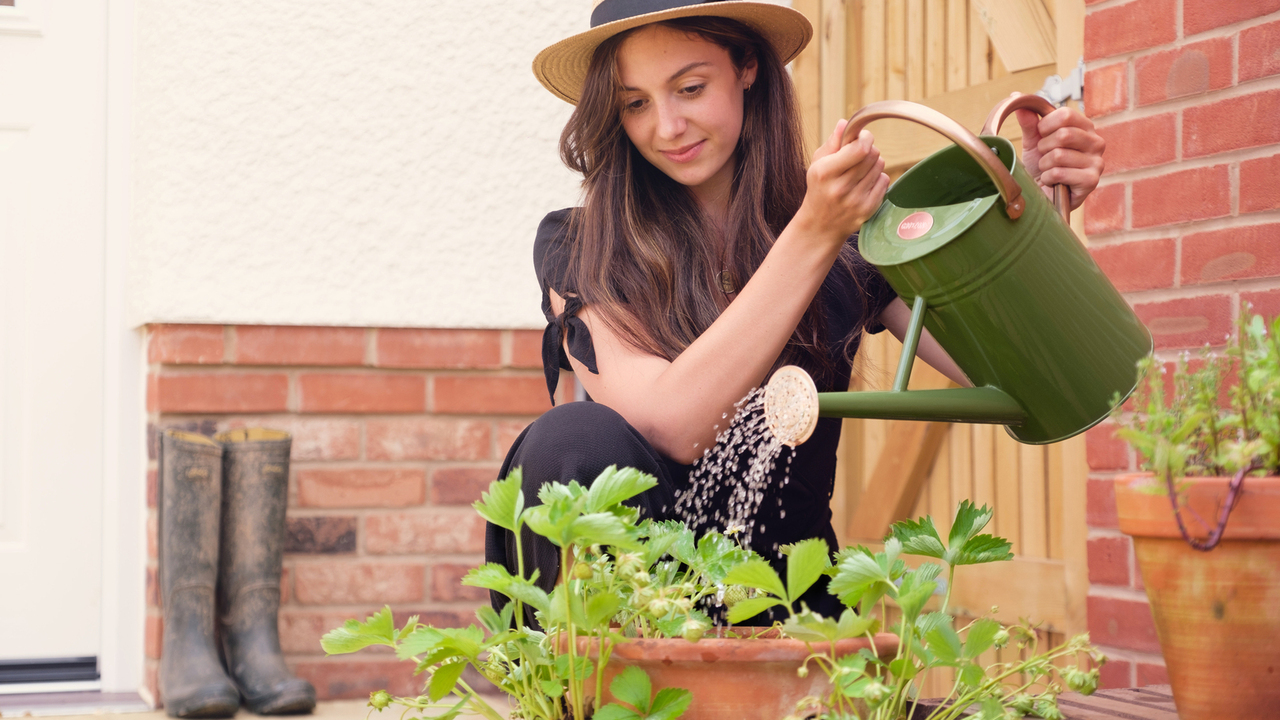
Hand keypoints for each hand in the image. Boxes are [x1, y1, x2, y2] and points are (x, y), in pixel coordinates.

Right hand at [796, 119, 890, 241]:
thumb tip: (845, 123)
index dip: (865, 138)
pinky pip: (884, 181)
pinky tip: (865, 183)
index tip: (861, 138)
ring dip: (874, 164)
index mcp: (825, 172)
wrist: (820, 225)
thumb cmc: (819, 188)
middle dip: (869, 149)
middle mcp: (840, 188)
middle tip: (860, 155)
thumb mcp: (817, 164)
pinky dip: (878, 178)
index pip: (859, 148)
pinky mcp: (867, 209)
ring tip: (861, 170)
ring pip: (880, 166)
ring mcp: (855, 200)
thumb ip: (832, 143)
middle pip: (872, 155)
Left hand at [1015, 97, 1105, 210]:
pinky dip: (1049, 178)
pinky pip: (1060, 172)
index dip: (1045, 126)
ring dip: (1045, 165)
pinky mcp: (1092, 180)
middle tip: (1045, 156)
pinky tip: (1053, 182)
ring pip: (1058, 155)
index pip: (1064, 114)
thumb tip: (1017, 97)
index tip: (1041, 136)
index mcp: (1085, 127)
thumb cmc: (1041, 167)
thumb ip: (1029, 121)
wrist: (1042, 195)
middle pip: (1063, 134)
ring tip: (1049, 170)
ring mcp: (1097, 161)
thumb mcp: (1033, 141)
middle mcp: (1096, 142)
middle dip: (1044, 147)